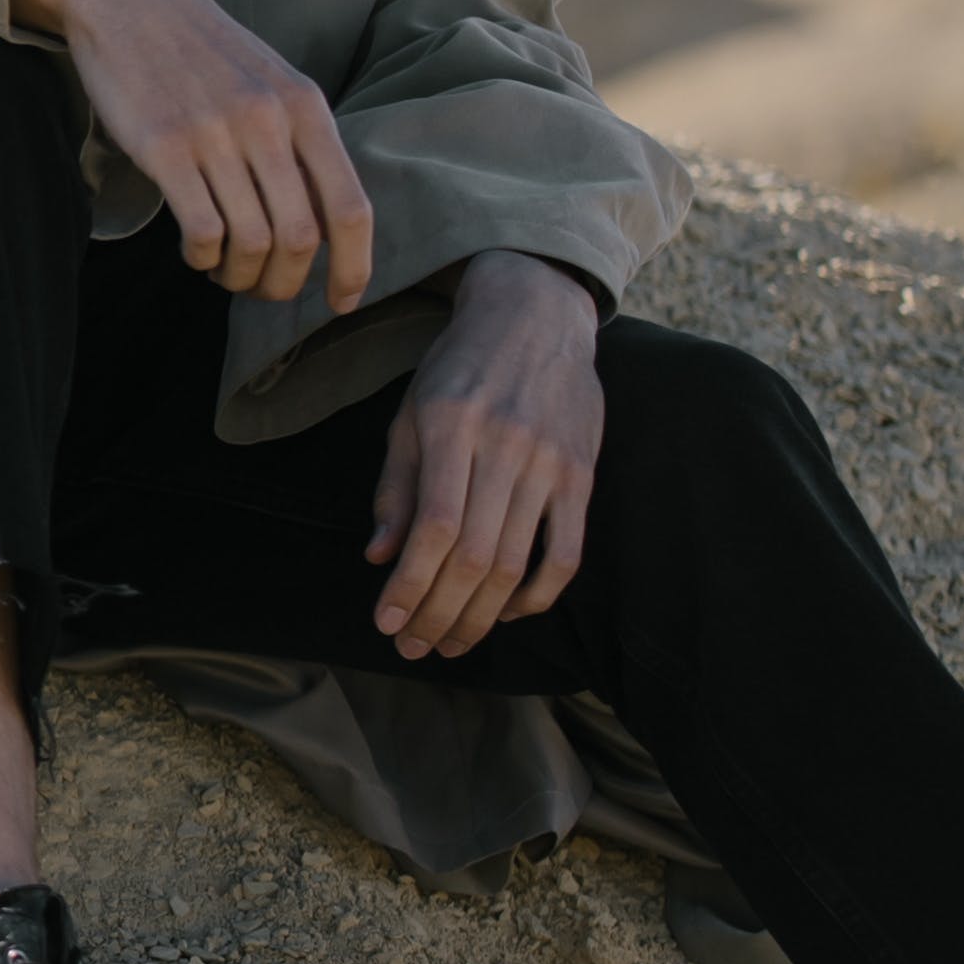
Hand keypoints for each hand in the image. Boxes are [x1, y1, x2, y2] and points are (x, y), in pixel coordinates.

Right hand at [9, 0, 373, 311]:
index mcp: (304, 106)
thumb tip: (322, 223)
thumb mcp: (269, 80)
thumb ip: (299, 141)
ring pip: (251, 241)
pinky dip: (203, 256)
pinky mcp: (163, 146)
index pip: (349, 207)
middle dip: (286, 283)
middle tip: (265, 289)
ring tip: (225, 270)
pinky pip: (201, 229)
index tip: (343, 301)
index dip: (354, 267)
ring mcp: (214, 133)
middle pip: (300, 237)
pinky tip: (195, 249)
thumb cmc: (201, 48)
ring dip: (241, 275)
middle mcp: (267, 120)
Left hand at [364, 253, 606, 657]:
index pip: (432, 528)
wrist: (536, 316)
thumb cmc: (459, 367)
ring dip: (480, 615)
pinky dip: (537, 594)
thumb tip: (380, 557)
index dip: (409, 585)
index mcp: (451, 425)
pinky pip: (566, 553)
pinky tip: (507, 613)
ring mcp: (551, 462)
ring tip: (450, 642)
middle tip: (415, 647)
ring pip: (516, 562)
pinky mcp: (582, 474)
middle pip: (473, 556)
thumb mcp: (410, 413)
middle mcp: (504, 445)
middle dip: (439, 613)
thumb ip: (396, 486)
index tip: (386, 623)